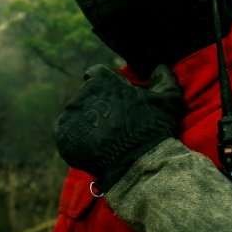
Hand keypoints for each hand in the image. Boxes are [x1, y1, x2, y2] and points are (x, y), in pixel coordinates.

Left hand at [54, 64, 182, 189]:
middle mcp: (82, 93)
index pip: (96, 74)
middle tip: (115, 122)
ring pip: (77, 113)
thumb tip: (159, 67)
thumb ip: (164, 77)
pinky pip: (68, 132)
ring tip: (107, 138)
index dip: (106, 84)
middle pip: (87, 95)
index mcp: (102, 80)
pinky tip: (96, 146)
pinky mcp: (62, 136)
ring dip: (88, 121)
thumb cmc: (153, 128)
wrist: (137, 164)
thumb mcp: (168, 98)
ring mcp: (70, 115)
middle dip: (98, 104)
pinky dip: (79, 138)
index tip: (115, 97)